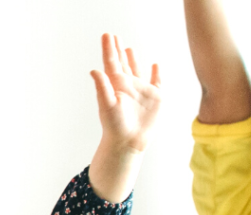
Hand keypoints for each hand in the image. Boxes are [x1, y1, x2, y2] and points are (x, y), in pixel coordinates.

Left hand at [90, 34, 161, 153]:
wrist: (128, 143)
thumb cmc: (115, 127)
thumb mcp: (107, 105)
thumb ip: (102, 87)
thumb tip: (94, 71)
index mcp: (116, 86)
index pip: (111, 63)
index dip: (109, 49)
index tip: (107, 35)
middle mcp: (128, 87)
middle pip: (123, 65)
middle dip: (119, 51)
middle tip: (115, 38)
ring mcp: (142, 92)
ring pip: (138, 71)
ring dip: (134, 60)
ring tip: (129, 49)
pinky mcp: (155, 99)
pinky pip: (157, 82)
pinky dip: (156, 73)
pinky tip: (155, 65)